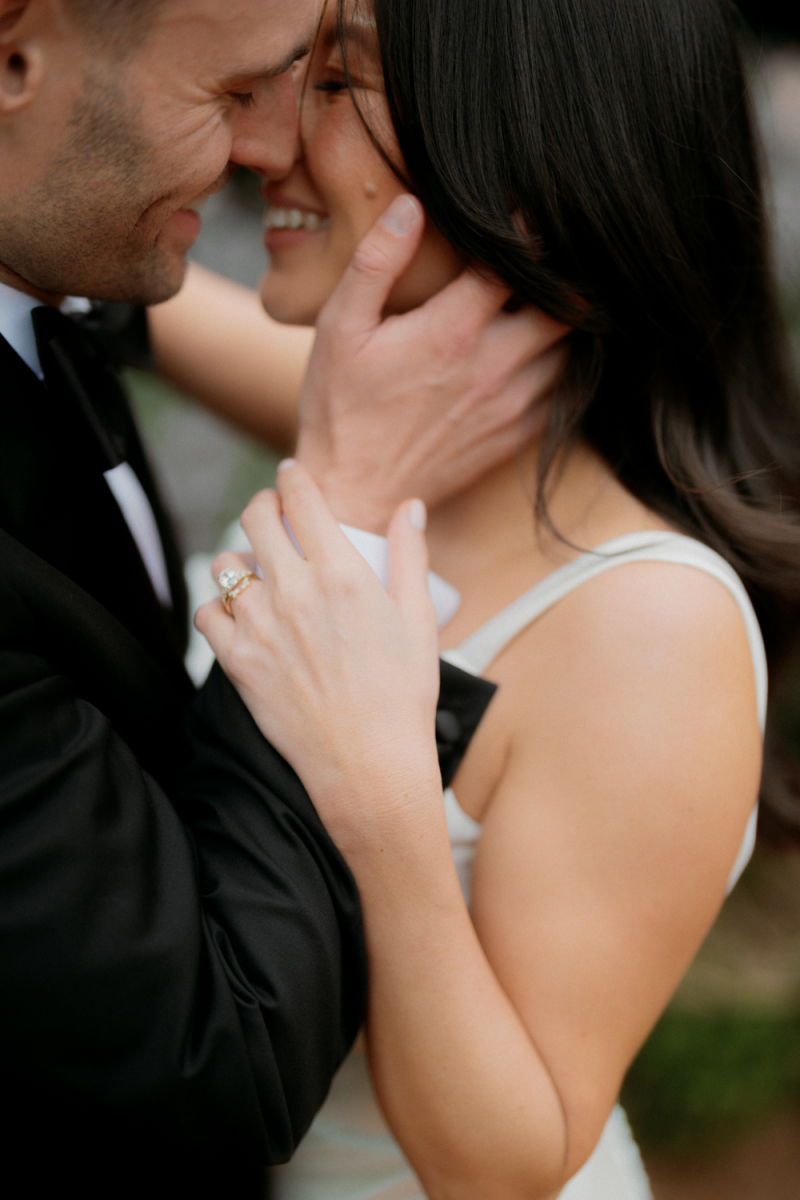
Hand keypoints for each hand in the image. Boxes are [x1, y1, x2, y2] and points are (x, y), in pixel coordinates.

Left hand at [195, 463, 443, 854]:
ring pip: (226, 563)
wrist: (369, 765)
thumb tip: (409, 509)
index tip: (290, 475)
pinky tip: (236, 613)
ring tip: (254, 569)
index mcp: (341, 574)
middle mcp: (293, 591)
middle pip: (255, 518)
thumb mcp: (418, 621)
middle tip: (271, 513)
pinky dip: (217, 606)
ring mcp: (260, 626)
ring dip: (240, 558)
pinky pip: (206, 613)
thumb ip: (410, 557)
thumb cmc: (402, 696)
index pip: (302, 499)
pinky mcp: (237, 661)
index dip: (293, 478)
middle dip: (263, 505)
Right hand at [296, 194, 569, 531]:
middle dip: (557, 277)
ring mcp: (510, 405)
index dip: (526, 232)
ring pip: (570, 347)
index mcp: (451, 331)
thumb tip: (411, 206)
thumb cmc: (340, 407)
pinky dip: (559, 365)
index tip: (525, 214)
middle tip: (541, 261)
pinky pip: (562, 391)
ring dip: (563, 321)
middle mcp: (493, 367)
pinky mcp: (516, 436)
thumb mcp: (339, 328)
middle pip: (562, 304)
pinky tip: (535, 351)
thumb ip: (376, 263)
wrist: (354, 492)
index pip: (515, 262)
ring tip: (543, 301)